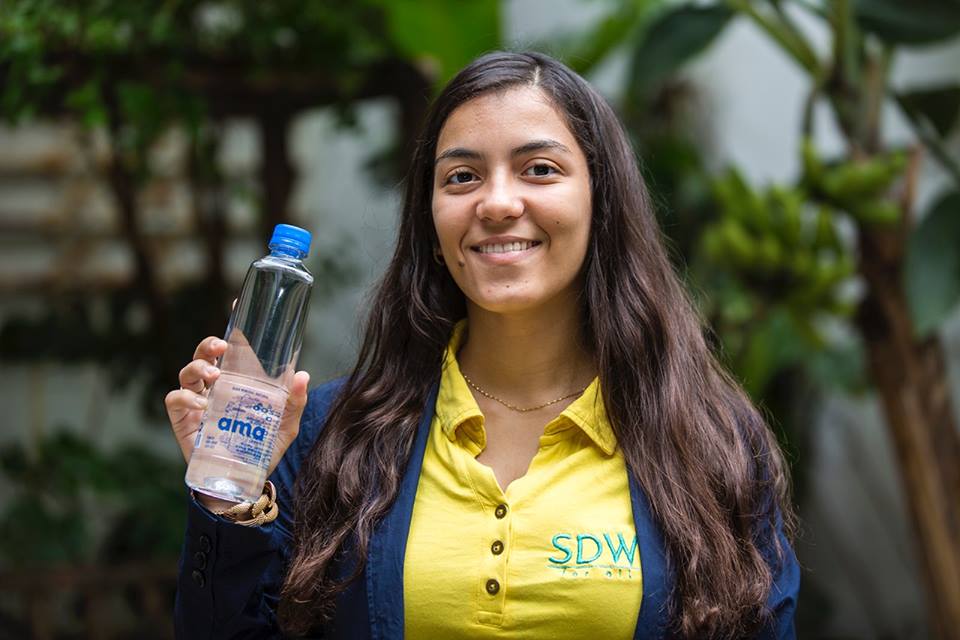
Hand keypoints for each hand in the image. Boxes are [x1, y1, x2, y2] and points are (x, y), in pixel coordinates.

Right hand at [164, 335, 310, 507]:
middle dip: (208, 344)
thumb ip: (294, 401)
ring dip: (197, 367)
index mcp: (238, 379)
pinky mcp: (183, 420)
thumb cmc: (264, 446)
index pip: (233, 347)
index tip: (237, 303)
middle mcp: (215, 385)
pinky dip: (185, 397)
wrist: (245, 479)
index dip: (232, 324)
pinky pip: (174, 399)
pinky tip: (202, 404)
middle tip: (220, 347)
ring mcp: (197, 401)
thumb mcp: (286, 424)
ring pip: (187, 372)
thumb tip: (302, 374)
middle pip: (204, 353)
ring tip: (215, 375)